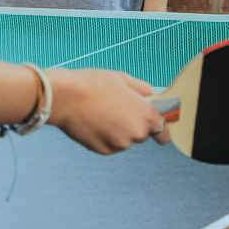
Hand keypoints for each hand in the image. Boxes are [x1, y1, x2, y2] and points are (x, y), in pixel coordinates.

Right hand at [48, 68, 166, 153]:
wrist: (64, 97)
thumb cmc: (92, 84)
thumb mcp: (122, 78)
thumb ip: (141, 89)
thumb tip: (149, 95)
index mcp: (146, 115)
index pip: (163, 130)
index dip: (159, 126)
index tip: (154, 124)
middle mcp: (136, 134)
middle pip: (142, 133)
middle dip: (133, 123)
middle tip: (116, 108)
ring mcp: (119, 144)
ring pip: (124, 139)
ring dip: (117, 130)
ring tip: (100, 112)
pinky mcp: (104, 150)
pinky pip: (110, 144)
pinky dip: (104, 136)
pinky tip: (93, 121)